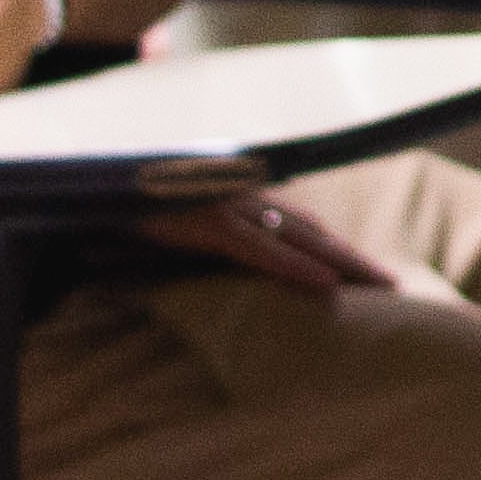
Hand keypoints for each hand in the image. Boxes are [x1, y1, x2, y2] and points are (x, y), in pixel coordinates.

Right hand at [146, 192, 401, 298]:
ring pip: (300, 241)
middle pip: (312, 234)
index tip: (366, 275)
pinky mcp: (209, 224)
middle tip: (396, 287)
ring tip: (381, 290)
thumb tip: (218, 282)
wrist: (84, 190)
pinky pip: (261, 251)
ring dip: (344, 266)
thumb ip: (199, 249)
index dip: (333, 251)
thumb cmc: (121, 212)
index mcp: (234, 204)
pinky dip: (296, 269)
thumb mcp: (166, 235)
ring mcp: (228, 208)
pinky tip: (327, 288)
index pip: (297, 229)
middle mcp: (241, 200)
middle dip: (353, 261)